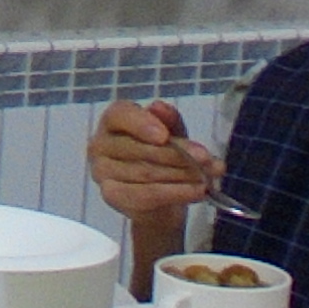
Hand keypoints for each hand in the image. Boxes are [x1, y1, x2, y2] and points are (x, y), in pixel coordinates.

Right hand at [87, 99, 220, 220]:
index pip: (121, 115)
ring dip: (182, 175)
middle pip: (140, 148)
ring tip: (207, 177)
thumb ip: (169, 120)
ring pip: (146, 172)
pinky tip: (196, 192)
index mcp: (113, 121)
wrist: (160, 200)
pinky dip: (175, 193)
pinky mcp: (111, 195)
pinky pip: (144, 194)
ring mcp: (102, 171)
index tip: (165, 136)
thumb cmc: (163, 159)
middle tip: (206, 159)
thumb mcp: (173, 134)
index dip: (142, 124)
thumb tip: (159, 106)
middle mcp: (101, 144)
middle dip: (178, 154)